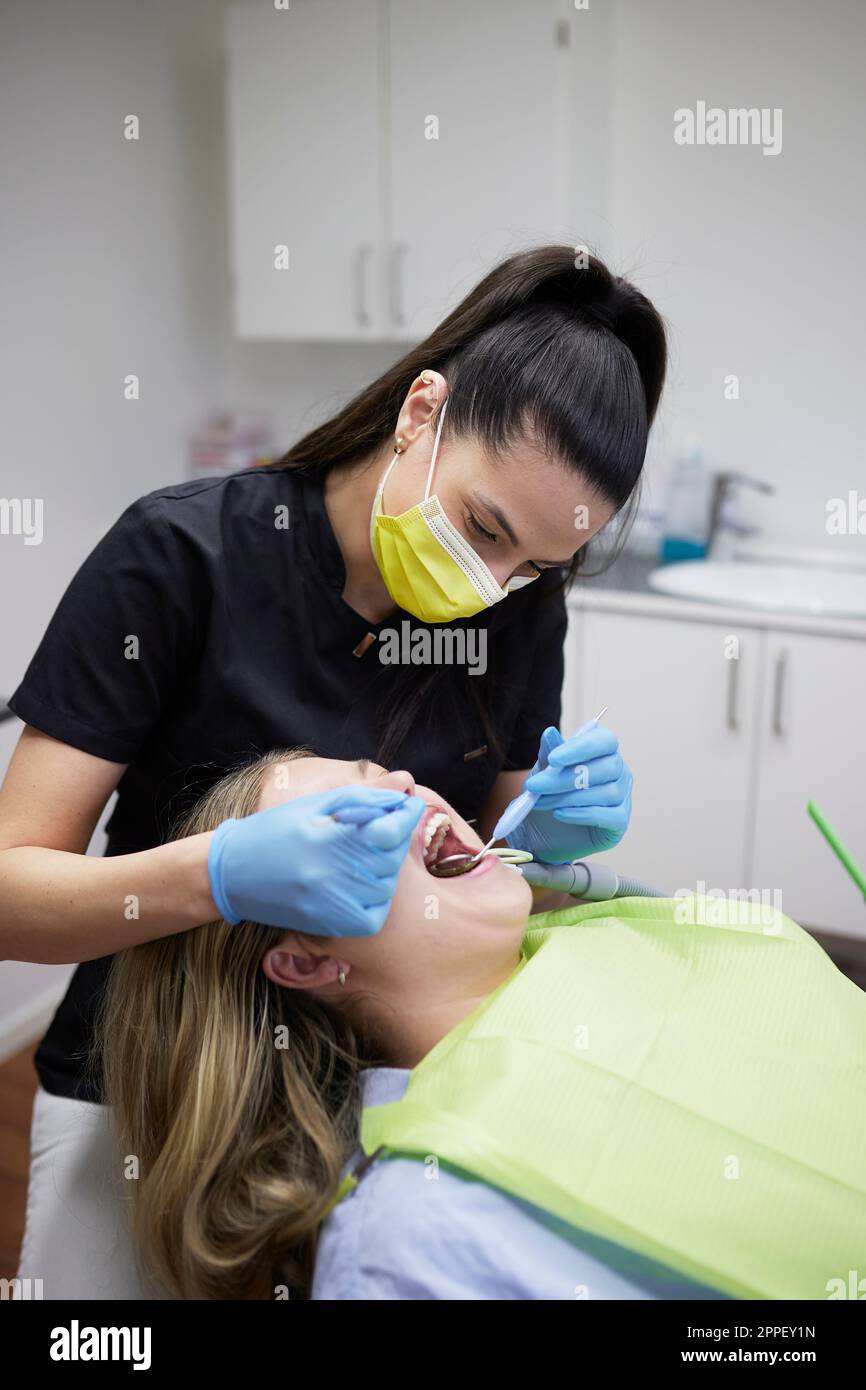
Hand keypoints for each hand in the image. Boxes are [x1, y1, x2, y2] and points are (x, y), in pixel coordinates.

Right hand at [207, 784, 425, 936]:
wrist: (232, 873)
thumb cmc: (275, 830)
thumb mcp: (315, 804)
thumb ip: (363, 797)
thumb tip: (404, 789)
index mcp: (325, 838)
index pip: (388, 830)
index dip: (405, 816)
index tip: (411, 806)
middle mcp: (329, 875)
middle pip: (390, 858)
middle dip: (394, 839)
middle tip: (384, 828)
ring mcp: (330, 905)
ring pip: (385, 887)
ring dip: (385, 868)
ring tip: (366, 854)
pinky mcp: (329, 926)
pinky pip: (372, 916)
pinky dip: (376, 900)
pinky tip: (362, 883)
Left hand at [507, 724, 632, 863]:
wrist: (544, 830)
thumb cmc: (549, 793)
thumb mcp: (544, 771)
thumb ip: (549, 752)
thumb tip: (550, 733)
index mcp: (604, 749)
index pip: (604, 740)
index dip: (580, 748)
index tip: (553, 759)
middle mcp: (619, 770)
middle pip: (604, 768)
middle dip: (565, 778)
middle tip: (535, 786)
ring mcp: (623, 796)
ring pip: (604, 792)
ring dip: (567, 798)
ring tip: (541, 802)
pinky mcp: (620, 821)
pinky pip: (606, 815)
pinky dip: (580, 814)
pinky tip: (559, 814)